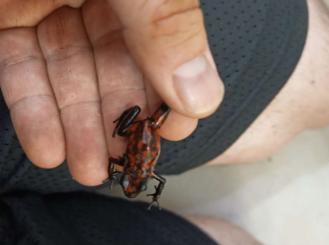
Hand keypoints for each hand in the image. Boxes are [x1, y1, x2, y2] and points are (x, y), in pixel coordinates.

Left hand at [0, 0, 223, 184]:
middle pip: (115, 70)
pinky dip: (32, 108)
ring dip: (77, 128)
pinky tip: (47, 148)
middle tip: (120, 163)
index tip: (174, 133)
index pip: (165, 51)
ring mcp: (55, 6)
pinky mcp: (10, 15)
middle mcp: (105, 0)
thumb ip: (169, 29)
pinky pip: (21, 65)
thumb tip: (202, 96)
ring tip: (84, 169)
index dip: (171, 95)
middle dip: (117, 123)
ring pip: (69, 75)